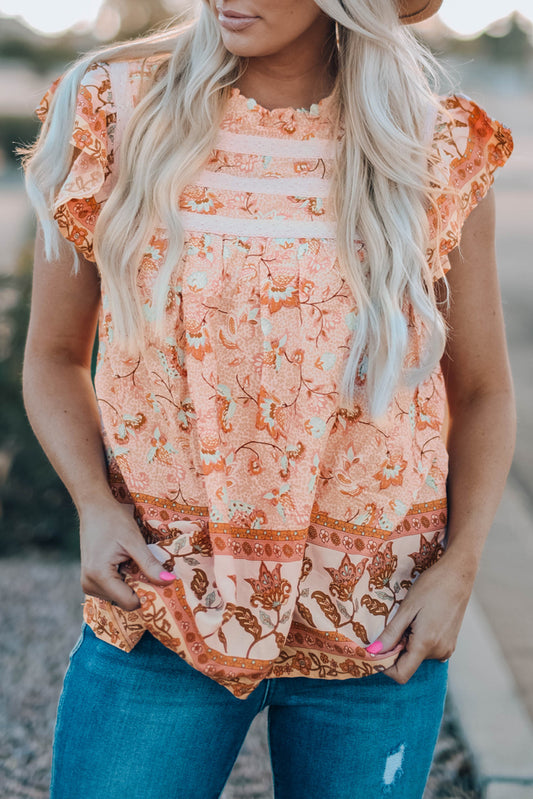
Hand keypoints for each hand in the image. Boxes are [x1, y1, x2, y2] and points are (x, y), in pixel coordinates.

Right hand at [79, 497, 174, 610]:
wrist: (94, 507)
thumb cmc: (113, 520)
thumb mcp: (134, 541)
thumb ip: (150, 564)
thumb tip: (169, 581)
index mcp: (99, 576)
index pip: (129, 602)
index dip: (148, 594)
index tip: (160, 581)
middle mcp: (89, 585)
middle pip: (124, 601)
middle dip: (140, 587)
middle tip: (147, 567)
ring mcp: (87, 583)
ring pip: (119, 597)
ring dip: (131, 583)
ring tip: (132, 561)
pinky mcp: (90, 580)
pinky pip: (113, 589)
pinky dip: (124, 580)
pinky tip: (126, 563)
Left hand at [367, 551, 475, 683]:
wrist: (458, 575)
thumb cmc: (431, 587)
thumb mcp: (406, 608)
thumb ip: (391, 634)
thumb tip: (373, 652)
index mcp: (426, 645)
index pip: (401, 674)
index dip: (385, 666)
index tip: (376, 650)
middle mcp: (439, 652)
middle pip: (408, 664)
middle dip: (396, 649)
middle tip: (396, 623)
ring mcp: (447, 649)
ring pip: (417, 656)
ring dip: (408, 642)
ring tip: (411, 618)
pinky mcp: (450, 643)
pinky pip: (428, 649)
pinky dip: (419, 640)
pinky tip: (420, 620)